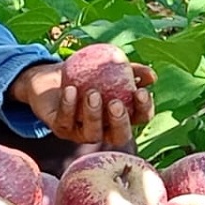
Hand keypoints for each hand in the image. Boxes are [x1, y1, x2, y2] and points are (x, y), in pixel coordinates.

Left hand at [10, 58, 156, 148]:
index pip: (139, 118)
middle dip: (119, 122)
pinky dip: (68, 105)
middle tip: (116, 103)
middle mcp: (104, 129)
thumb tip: (152, 76)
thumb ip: (131, 70)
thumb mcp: (109, 68)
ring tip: (92, 92)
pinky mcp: (61, 129)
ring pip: (92, 133)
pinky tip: (71, 89)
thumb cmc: (86, 73)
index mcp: (120, 116)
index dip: (144, 109)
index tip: (141, 92)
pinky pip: (65, 121)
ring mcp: (82, 132)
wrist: (52, 78)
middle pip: (119, 136)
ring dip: (93, 114)